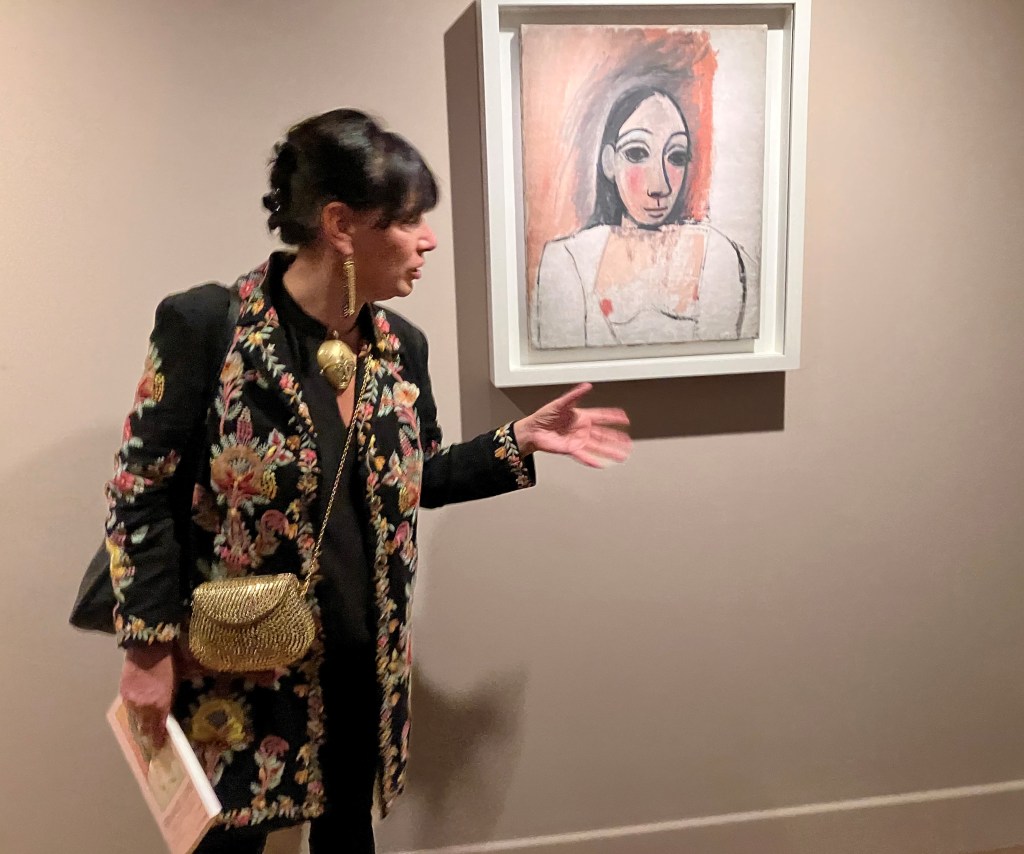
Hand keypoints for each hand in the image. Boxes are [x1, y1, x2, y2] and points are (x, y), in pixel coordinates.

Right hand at [120, 643, 175, 749]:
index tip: (159, 746)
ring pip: (135, 719)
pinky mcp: (123, 693)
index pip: (158, 727)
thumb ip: (169, 701)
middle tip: (151, 742)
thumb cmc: (167, 663)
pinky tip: (137, 715)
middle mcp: (144, 706)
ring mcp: (132, 700)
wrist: (147, 648)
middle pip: (145, 727)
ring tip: (143, 732)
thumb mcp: (174, 684)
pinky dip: (134, 713)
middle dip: (148, 736)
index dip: (158, 738)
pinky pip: (129, 709)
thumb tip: (166, 713)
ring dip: (140, 725)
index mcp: (160, 703)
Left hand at [514, 383, 631, 467]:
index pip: (601, 416)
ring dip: (609, 451)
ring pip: (597, 446)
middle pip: (604, 434)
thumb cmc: (545, 415)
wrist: (532, 429)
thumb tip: (587, 386)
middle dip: (616, 438)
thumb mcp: (561, 403)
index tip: (624, 418)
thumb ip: (575, 395)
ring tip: (621, 455)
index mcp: (582, 417)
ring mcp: (578, 440)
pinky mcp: (571, 449)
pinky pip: (583, 456)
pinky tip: (600, 464)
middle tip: (628, 442)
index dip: (613, 417)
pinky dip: (591, 460)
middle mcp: (582, 429)